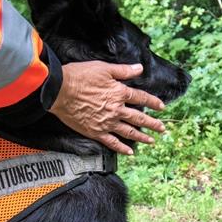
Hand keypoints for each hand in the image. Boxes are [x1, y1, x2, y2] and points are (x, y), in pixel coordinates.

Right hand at [50, 61, 165, 154]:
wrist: (59, 91)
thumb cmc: (79, 76)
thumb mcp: (103, 68)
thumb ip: (123, 71)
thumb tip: (140, 69)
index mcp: (119, 93)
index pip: (141, 97)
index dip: (153, 102)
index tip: (162, 107)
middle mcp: (116, 109)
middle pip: (139, 117)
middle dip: (152, 124)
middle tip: (162, 129)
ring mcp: (107, 123)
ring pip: (129, 132)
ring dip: (142, 137)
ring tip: (152, 141)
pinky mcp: (96, 132)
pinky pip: (112, 142)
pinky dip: (122, 148)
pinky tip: (130, 152)